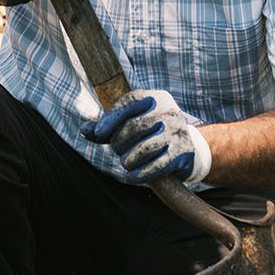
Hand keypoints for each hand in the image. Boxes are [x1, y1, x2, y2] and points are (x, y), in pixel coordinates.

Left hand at [81, 89, 211, 184]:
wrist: (189, 150)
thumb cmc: (152, 135)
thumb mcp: (131, 125)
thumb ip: (108, 128)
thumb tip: (85, 129)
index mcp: (156, 98)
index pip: (131, 101)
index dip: (112, 117)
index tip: (99, 132)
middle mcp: (170, 112)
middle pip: (136, 126)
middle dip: (120, 142)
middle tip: (118, 151)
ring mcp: (178, 132)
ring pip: (145, 148)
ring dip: (129, 159)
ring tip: (126, 162)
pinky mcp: (183, 154)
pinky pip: (157, 166)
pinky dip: (140, 174)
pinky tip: (131, 176)